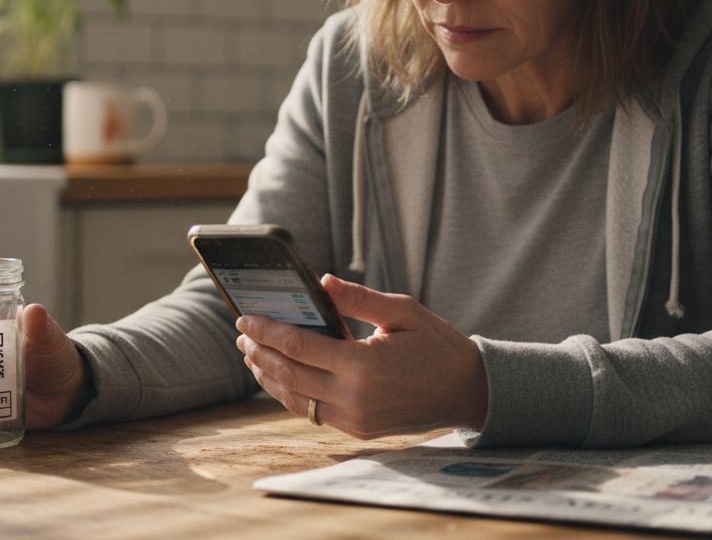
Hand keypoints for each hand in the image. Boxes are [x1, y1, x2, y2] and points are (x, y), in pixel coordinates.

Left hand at [236, 274, 487, 438]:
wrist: (469, 391)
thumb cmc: (437, 345)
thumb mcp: (403, 312)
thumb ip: (358, 299)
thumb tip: (320, 282)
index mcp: (363, 365)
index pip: (299, 346)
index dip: (267, 332)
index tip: (245, 319)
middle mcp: (354, 397)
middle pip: (290, 374)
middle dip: (260, 353)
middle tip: (241, 335)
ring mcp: (355, 418)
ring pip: (296, 400)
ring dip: (270, 377)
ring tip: (253, 357)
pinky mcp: (359, 430)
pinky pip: (315, 413)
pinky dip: (293, 394)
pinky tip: (282, 377)